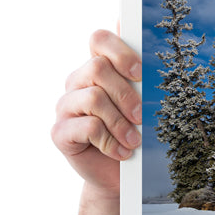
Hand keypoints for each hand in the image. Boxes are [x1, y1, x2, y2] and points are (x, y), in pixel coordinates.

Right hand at [51, 29, 142, 198]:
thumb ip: (143, 76)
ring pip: (94, 98)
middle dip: (126, 93)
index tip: (140, 73)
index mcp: (98, 68)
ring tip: (134, 140)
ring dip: (120, 122)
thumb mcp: (145, 103)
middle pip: (97, 68)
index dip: (120, 51)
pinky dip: (110, 141)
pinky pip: (87, 127)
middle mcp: (78, 82)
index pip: (100, 39)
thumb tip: (153, 46)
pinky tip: (122, 151)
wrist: (121, 174)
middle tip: (142, 116)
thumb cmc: (135, 132)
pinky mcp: (60, 132)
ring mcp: (66, 106)